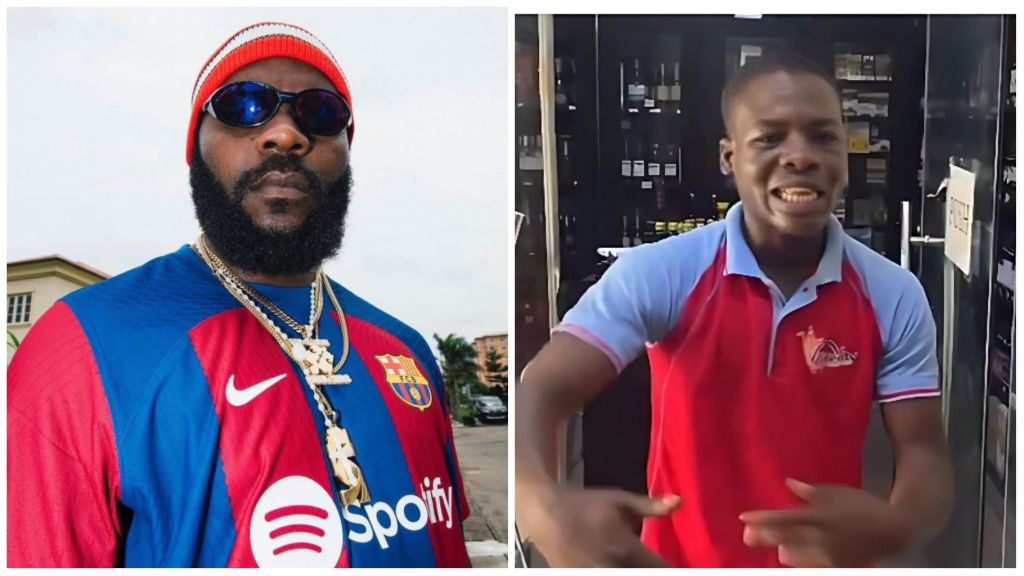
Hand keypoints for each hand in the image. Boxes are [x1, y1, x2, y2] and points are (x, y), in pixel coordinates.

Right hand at [528, 487, 679, 566]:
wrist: (545, 515)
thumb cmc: (585, 505)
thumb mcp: (619, 500)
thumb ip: (650, 506)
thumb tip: (680, 502)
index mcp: (629, 551)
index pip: (662, 570)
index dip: (672, 568)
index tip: (679, 564)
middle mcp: (615, 569)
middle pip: (646, 575)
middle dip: (652, 569)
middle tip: (654, 562)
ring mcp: (597, 575)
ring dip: (637, 569)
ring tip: (637, 561)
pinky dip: (617, 569)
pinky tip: (619, 562)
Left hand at [739, 478, 913, 566]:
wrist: (893, 530)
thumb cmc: (861, 505)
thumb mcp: (835, 493)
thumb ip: (808, 492)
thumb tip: (787, 483)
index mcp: (819, 516)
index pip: (784, 518)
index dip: (762, 519)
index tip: (744, 518)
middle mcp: (820, 537)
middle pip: (783, 539)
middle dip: (763, 538)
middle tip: (748, 536)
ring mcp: (827, 555)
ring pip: (792, 555)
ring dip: (781, 548)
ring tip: (774, 542)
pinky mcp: (833, 566)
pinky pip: (808, 563)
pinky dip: (797, 557)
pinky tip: (788, 552)